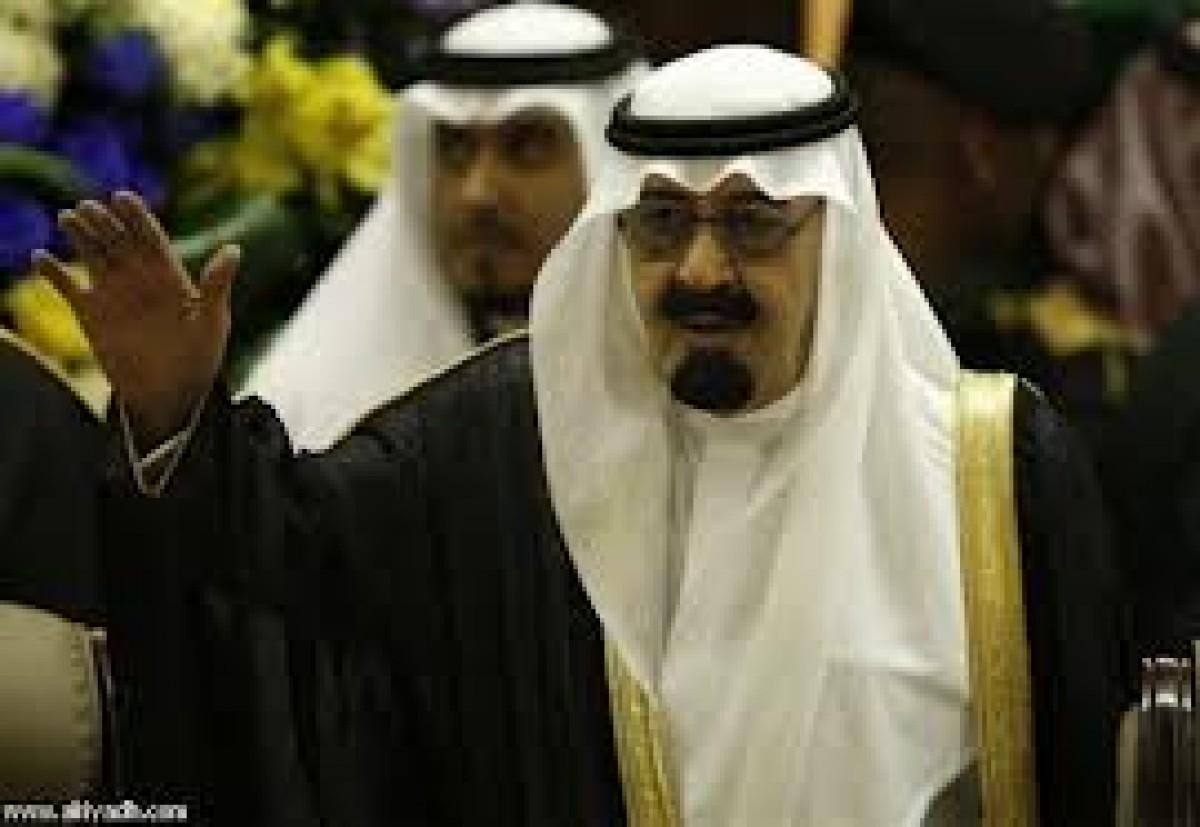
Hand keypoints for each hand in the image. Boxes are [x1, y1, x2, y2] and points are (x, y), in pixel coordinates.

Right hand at [33, 191, 239, 444]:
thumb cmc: (199, 358)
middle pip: (117, 239)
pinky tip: (40, 258)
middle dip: (104, 221)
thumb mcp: (211, 320)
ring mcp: (113, 293)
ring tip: (67, 218)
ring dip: (79, 236)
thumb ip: (216, 285)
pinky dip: (53, 273)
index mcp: (168, 274)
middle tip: (90, 206)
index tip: (123, 198)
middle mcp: (138, 277)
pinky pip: (67, 287)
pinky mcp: (90, 314)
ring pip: (91, 254)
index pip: (149, 236)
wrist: (171, 394)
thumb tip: (235, 249)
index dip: (136, 216)